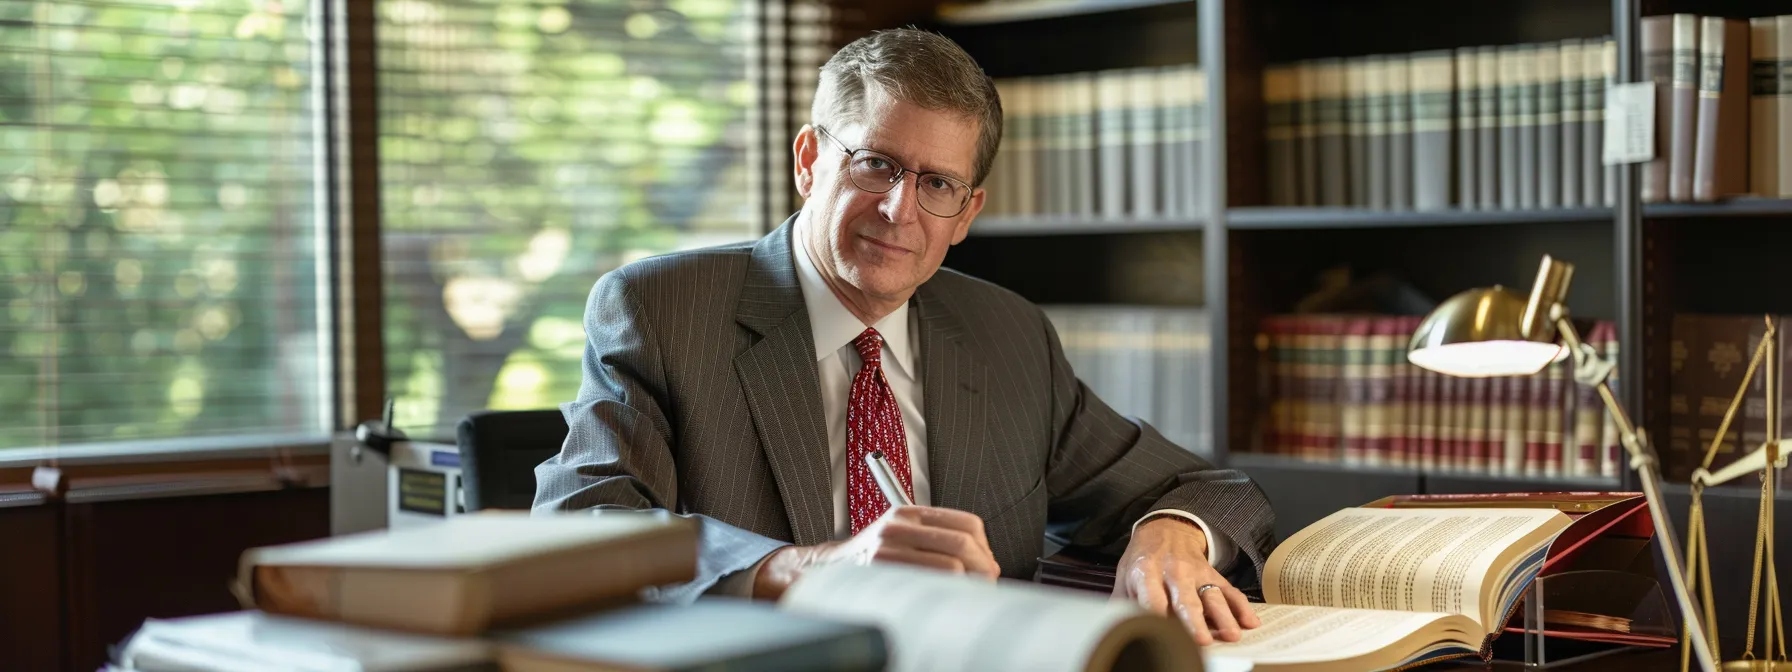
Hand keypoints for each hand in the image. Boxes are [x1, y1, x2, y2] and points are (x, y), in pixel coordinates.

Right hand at [752, 505, 999, 599]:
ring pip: (952, 565)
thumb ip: (938, 543)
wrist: (831, 571)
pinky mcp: (882, 567)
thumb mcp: (904, 539)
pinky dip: (945, 593)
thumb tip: (986, 564)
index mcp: (911, 513)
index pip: (967, 523)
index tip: (990, 566)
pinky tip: (944, 599)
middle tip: (987, 584)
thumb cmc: (873, 559)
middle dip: (983, 568)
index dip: (985, 548)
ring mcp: (890, 546)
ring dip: (967, 585)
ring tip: (967, 596)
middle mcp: (900, 524)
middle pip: (963, 543)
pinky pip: (930, 582)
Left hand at [1113, 517, 1259, 644]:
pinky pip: (1229, 590)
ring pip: (1212, 595)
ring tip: (1232, 634)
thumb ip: (1121, 604)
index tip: (1162, 636)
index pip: (1152, 599)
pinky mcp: (1213, 574)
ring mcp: (1196, 573)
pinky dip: (1242, 606)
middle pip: (1185, 600)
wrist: (1166, 530)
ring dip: (1223, 616)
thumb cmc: (1143, 560)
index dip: (1157, 618)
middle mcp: (1173, 572)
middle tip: (1202, 640)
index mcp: (1146, 573)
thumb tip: (1112, 630)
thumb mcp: (1125, 577)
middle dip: (1193, 621)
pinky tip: (1250, 621)